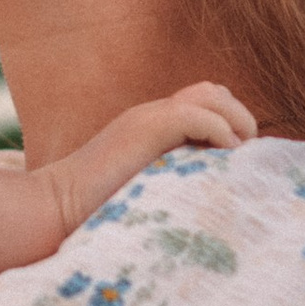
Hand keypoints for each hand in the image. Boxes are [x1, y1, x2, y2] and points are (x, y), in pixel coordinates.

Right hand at [28, 83, 257, 242]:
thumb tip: (217, 197)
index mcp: (152, 127)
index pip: (207, 104)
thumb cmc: (97, 214)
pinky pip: (198, 116)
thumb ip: (174, 179)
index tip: (240, 162)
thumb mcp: (147, 190)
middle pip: (215, 92)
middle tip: (248, 157)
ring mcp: (148, 118)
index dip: (232, 124)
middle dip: (241, 119)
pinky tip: (225, 159)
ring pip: (212, 96)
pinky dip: (221, 133)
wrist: (56, 210)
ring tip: (241, 156)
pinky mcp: (145, 129)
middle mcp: (152, 114)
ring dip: (237, 122)